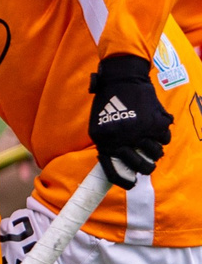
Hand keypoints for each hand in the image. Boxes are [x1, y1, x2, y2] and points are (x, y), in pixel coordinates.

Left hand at [89, 53, 171, 186]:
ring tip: (150, 142)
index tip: (131, 184)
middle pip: (140, 166)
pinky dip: (162, 136)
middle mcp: (122, 139)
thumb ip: (107, 146)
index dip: (123, 180)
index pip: (113, 170)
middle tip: (148, 165)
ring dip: (155, 150)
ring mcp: (140, 131)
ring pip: (156, 153)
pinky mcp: (156, 122)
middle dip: (146, 168)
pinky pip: (165, 139)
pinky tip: (155, 128)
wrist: (122, 79)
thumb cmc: (108, 103)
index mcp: (104, 142)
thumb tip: (120, 166)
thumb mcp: (98, 127)